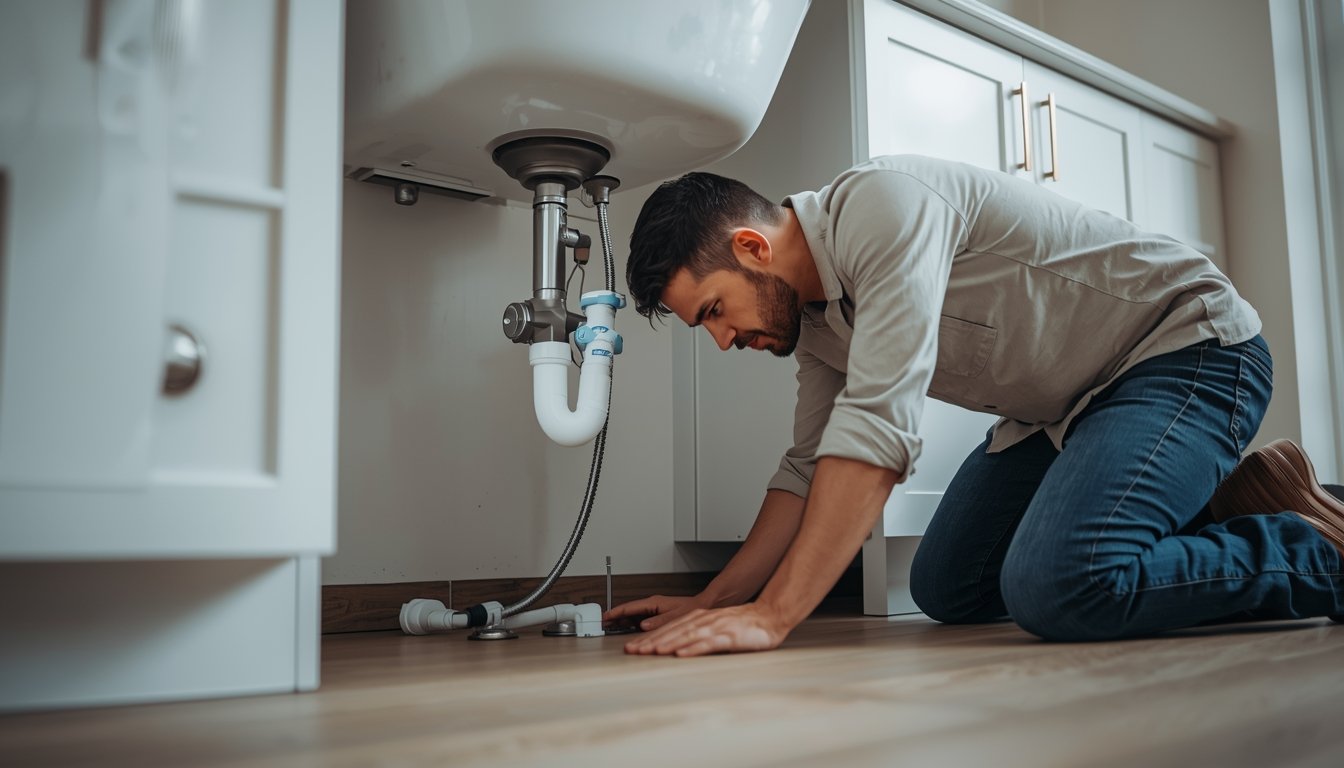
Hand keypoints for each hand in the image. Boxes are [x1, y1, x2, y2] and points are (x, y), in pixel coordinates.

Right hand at [603, 594, 711, 631]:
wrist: (705, 606)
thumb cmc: (693, 608)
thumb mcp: (676, 616)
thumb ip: (658, 621)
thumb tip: (643, 626)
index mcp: (654, 603)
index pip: (630, 607)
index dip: (616, 612)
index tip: (605, 616)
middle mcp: (653, 605)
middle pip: (629, 611)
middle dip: (616, 618)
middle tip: (604, 624)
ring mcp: (655, 609)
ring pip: (634, 616)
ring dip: (623, 622)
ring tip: (612, 629)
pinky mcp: (658, 615)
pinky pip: (641, 619)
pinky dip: (632, 625)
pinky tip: (629, 632)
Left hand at [622, 603, 790, 656]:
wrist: (770, 616)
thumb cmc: (745, 626)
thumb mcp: (716, 629)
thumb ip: (699, 637)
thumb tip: (678, 649)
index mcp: (700, 619)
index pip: (670, 629)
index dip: (650, 638)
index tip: (634, 647)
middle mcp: (704, 621)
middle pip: (673, 632)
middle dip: (650, 642)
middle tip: (632, 651)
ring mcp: (716, 628)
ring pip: (686, 636)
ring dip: (666, 644)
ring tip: (649, 652)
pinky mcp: (729, 637)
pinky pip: (707, 644)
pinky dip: (692, 649)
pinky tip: (679, 654)